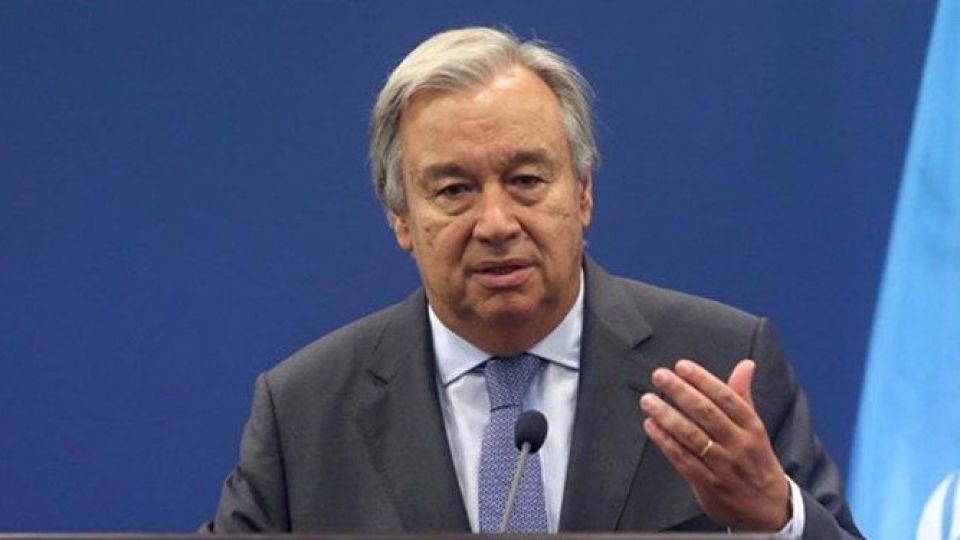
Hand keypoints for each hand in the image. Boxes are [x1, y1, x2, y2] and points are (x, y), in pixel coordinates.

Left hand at [639, 359, 789, 530]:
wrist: (768, 508)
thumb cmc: (757, 462)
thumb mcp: (756, 428)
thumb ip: (742, 396)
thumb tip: (745, 365)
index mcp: (752, 427)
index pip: (726, 397)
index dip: (702, 380)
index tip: (682, 366)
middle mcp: (738, 445)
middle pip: (706, 413)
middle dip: (680, 392)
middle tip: (660, 376)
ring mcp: (723, 466)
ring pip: (691, 436)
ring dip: (667, 415)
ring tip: (649, 400)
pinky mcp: (708, 484)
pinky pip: (683, 459)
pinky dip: (665, 441)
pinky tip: (652, 426)